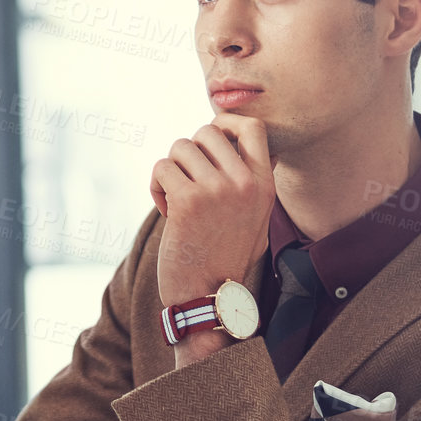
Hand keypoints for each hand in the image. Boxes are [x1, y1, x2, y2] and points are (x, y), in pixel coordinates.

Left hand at [149, 114, 274, 307]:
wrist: (208, 297)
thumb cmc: (227, 258)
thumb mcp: (257, 218)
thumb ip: (256, 182)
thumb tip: (260, 146)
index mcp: (264, 184)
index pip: (253, 128)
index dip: (226, 123)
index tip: (211, 139)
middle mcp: (244, 183)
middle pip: (207, 131)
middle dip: (190, 151)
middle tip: (187, 179)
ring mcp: (217, 190)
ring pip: (180, 147)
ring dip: (171, 169)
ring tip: (175, 198)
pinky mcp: (188, 201)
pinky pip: (162, 168)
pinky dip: (157, 186)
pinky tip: (166, 209)